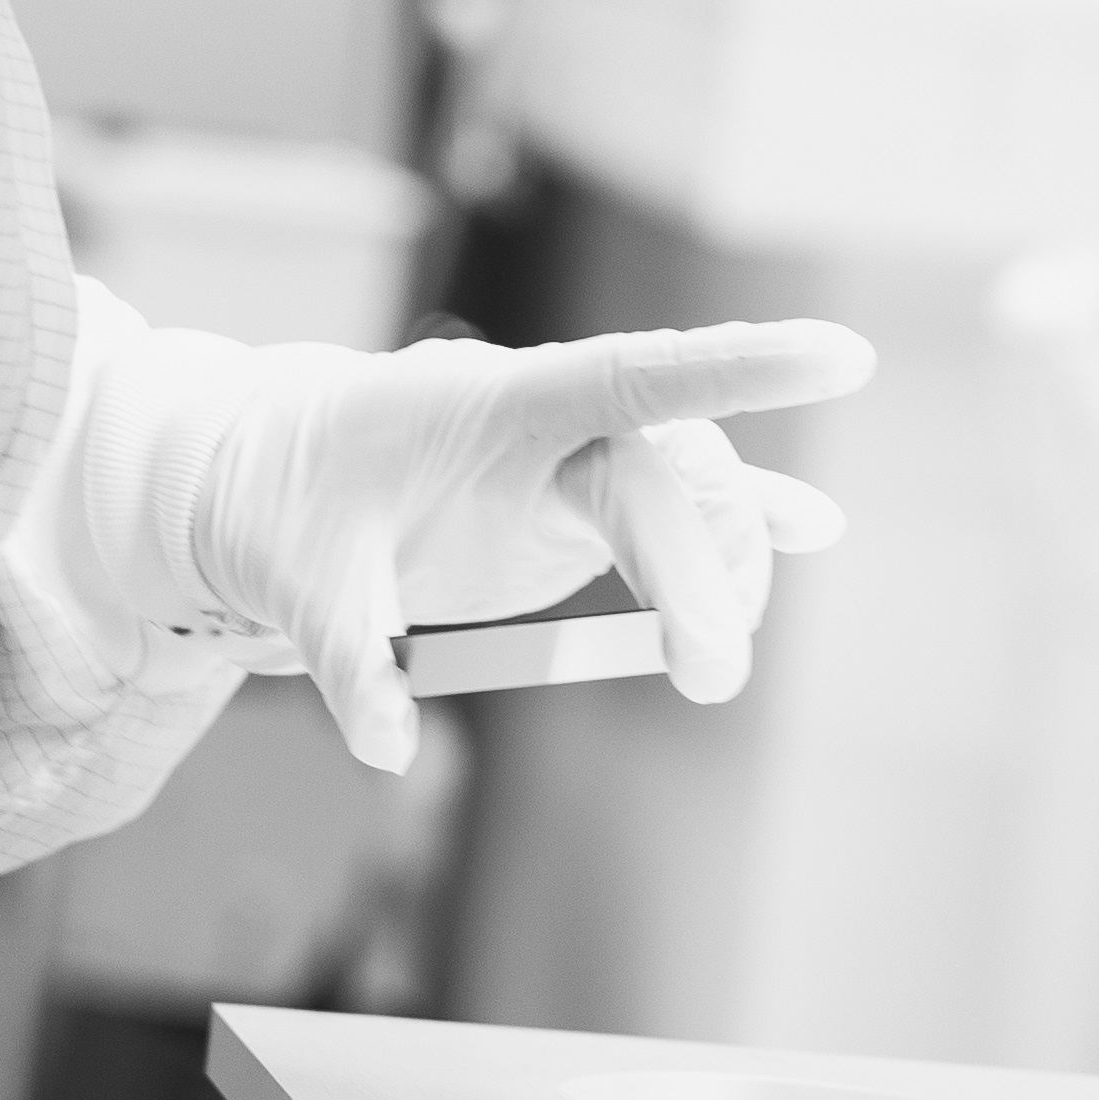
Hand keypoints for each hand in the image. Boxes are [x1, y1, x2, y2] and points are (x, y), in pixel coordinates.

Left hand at [64, 318, 871, 772]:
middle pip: (665, 477)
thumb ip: (347, 655)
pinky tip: (816, 526)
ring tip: (713, 664)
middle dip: (703, 568)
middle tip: (710, 674)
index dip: (739, 365)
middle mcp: (551, 425)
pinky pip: (674, 510)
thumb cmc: (278, 504)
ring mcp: (569, 466)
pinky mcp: (572, 510)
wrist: (261, 474)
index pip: (635, 374)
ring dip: (721, 571)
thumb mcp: (294, 576)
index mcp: (495, 404)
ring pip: (685, 496)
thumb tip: (385, 743)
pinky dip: (744, 520)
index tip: (837, 356)